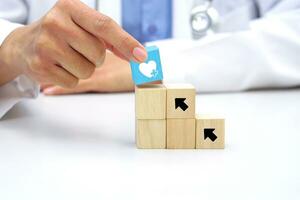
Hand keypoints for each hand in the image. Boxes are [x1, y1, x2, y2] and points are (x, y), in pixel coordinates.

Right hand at [0, 0, 146, 86]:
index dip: (126, 42)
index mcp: (70, 7)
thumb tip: (138, 54)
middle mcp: (55, 22)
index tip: (142, 56)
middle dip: (96, 57)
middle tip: (80, 50)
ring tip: (68, 57)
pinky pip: (74, 81)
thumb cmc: (62, 33)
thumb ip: (110, 38)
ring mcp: (45, 45)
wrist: (25, 45)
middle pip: (98, 53)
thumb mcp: (83, 26)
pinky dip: (71, 77)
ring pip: (87, 70)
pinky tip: (59, 66)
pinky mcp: (40, 66)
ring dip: (84, 68)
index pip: (104, 25)